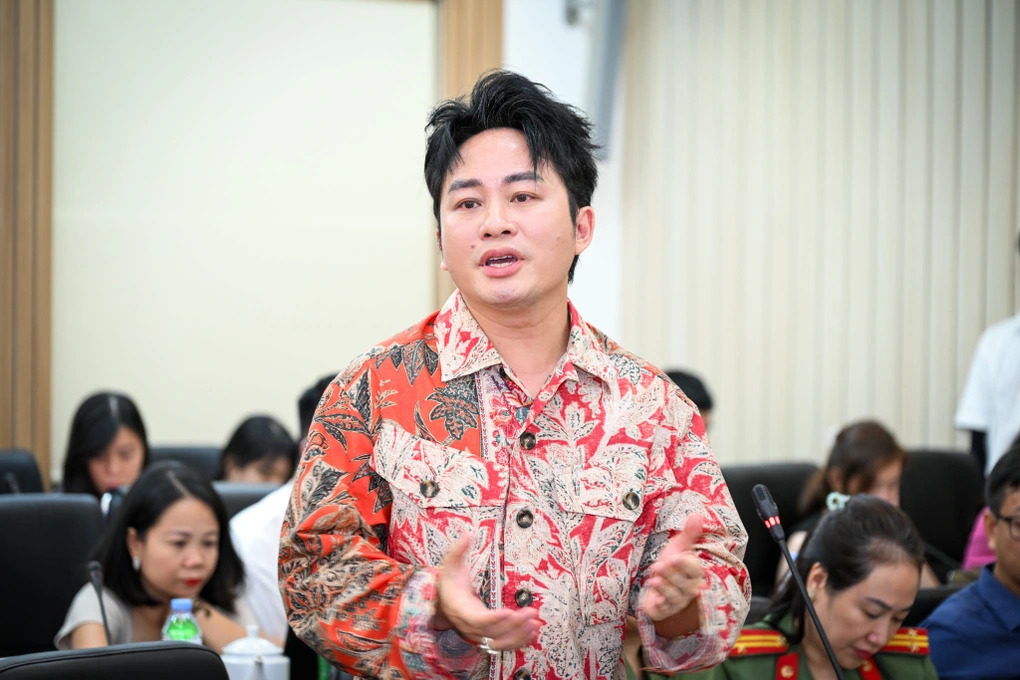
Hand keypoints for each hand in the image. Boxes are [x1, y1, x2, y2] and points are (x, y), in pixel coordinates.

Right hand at [433, 535, 539, 651]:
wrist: (443, 602)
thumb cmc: (449, 582)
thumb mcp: (450, 565)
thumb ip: (457, 550)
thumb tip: (468, 534)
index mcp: (460, 609)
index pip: (477, 619)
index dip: (493, 618)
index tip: (509, 611)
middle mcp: (469, 626)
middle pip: (492, 632)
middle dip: (514, 624)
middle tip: (531, 613)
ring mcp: (478, 634)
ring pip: (499, 642)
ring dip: (519, 635)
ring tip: (536, 624)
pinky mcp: (486, 636)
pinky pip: (503, 644)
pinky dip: (518, 641)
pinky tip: (532, 632)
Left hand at [639, 515, 705, 622]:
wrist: (658, 583)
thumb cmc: (671, 565)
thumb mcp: (678, 547)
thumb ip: (688, 534)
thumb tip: (697, 515)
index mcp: (694, 572)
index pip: (694, 569)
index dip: (685, 564)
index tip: (675, 557)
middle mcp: (690, 588)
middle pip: (684, 583)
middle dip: (672, 574)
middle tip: (660, 565)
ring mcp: (679, 600)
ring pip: (675, 596)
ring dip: (665, 587)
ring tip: (655, 578)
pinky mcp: (667, 609)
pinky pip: (666, 608)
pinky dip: (661, 604)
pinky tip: (655, 599)